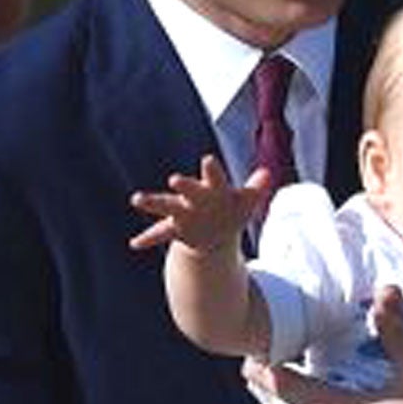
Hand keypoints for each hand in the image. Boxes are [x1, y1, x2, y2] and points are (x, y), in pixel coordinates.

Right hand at [128, 155, 268, 252]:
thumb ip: (255, 188)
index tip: (208, 160)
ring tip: (136, 198)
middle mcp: (195, 197)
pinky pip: (159, 233)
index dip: (212, 170)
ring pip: (166, 205)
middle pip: (189, 189)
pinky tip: (134, 243)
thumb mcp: (246, 201)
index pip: (214, 177)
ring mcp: (183, 212)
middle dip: (185, 185)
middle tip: (175, 180)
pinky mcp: (175, 228)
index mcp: (214, 188)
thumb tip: (268, 172)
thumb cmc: (232, 208)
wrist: (217, 228)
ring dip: (152, 202)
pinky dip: (147, 238)